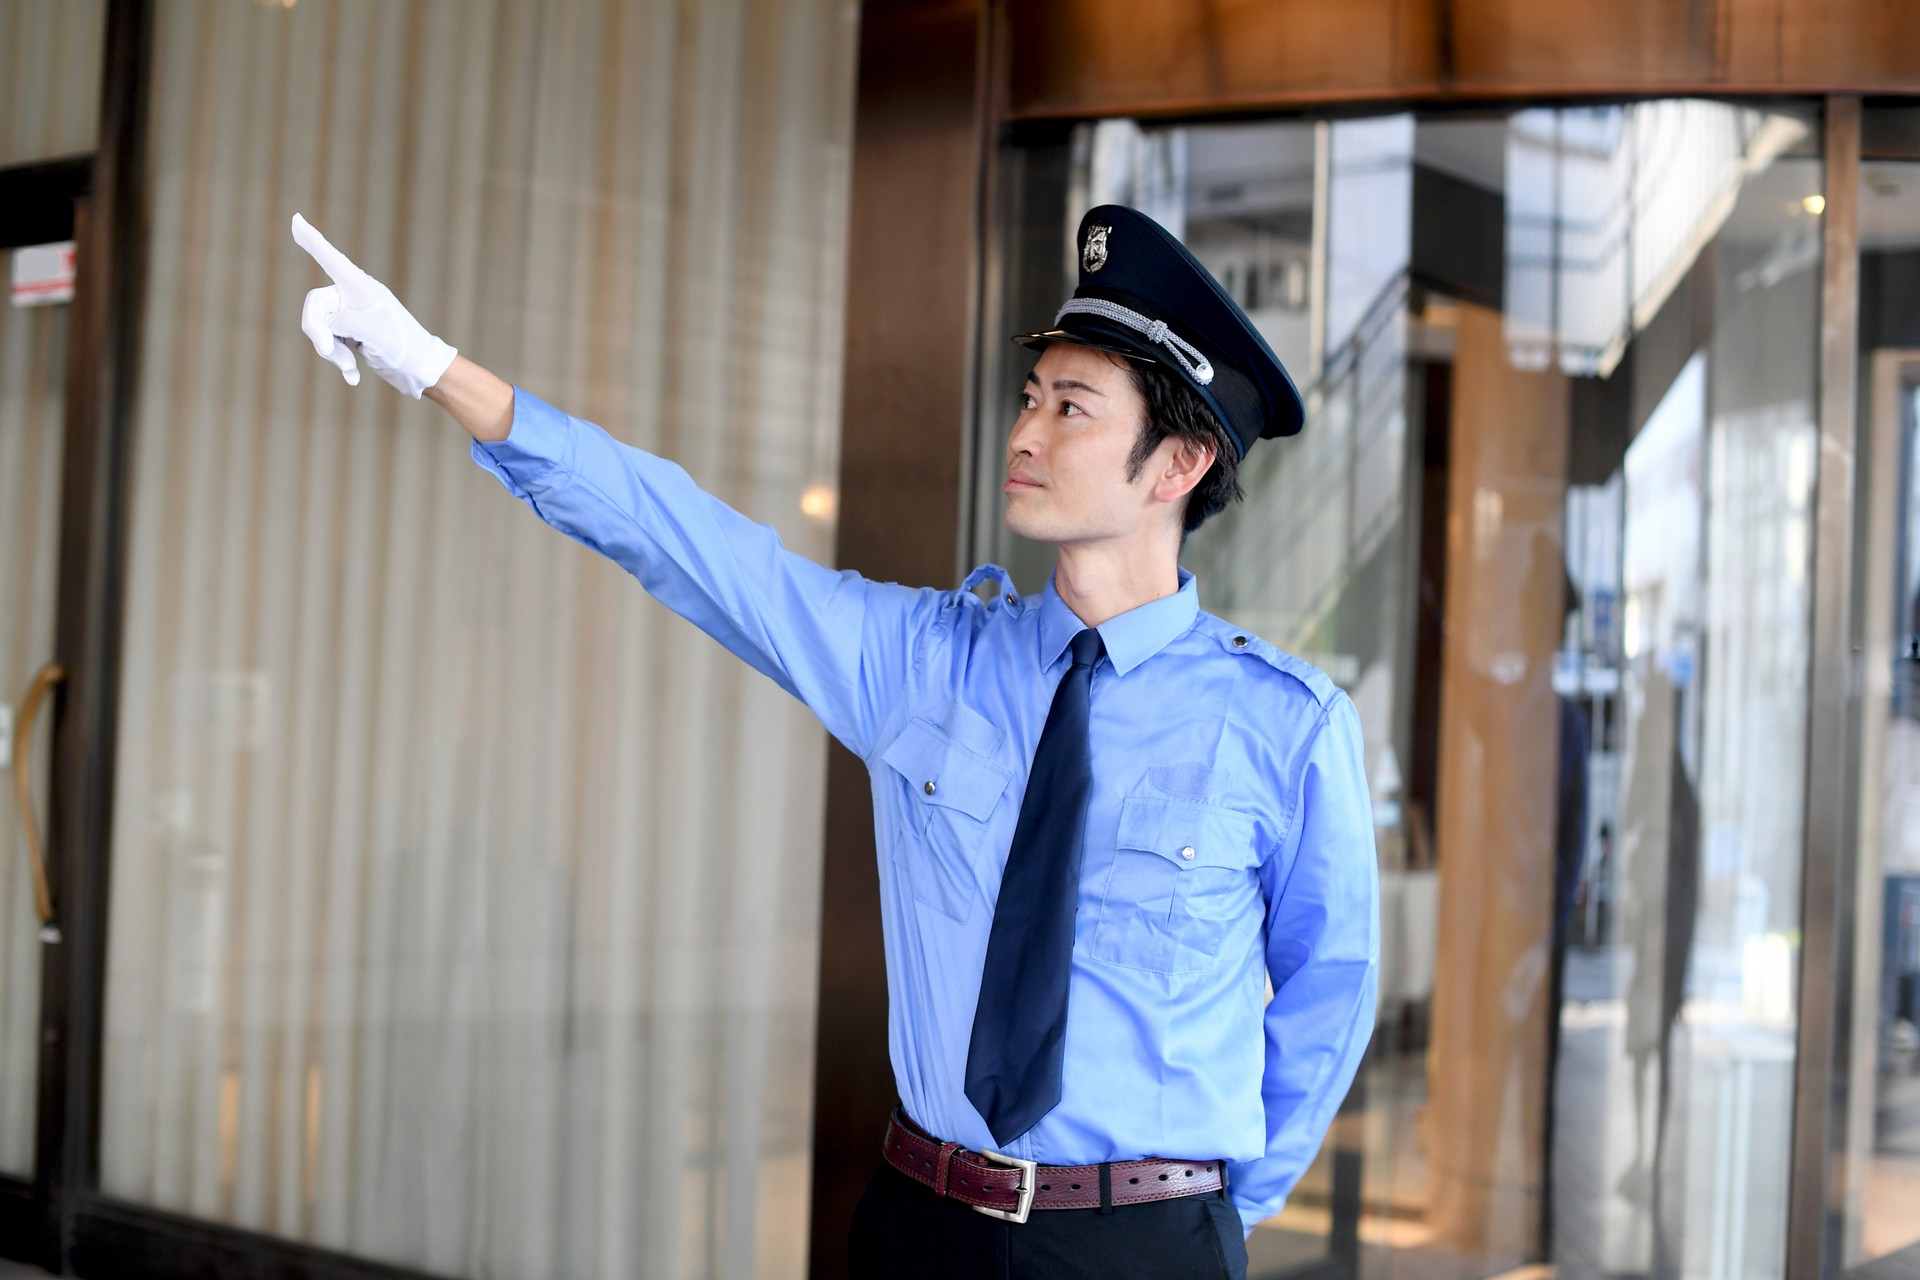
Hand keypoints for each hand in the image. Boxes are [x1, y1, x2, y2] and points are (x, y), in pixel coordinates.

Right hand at [291, 213, 456, 398]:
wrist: (421, 370)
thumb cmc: (403, 345)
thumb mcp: (370, 331)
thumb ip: (340, 321)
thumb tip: (324, 325)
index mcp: (361, 287)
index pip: (331, 259)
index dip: (312, 240)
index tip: (296, 220)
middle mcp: (352, 297)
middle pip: (314, 306)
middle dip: (318, 333)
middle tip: (329, 353)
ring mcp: (350, 316)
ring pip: (319, 329)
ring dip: (331, 353)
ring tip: (351, 369)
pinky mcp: (350, 334)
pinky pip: (329, 345)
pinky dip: (340, 362)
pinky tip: (353, 379)